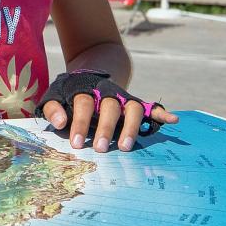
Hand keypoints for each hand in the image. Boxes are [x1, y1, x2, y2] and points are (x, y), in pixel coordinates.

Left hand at [37, 71, 177, 152]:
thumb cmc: (69, 95)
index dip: (79, 122)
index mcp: (86, 91)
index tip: (75, 143)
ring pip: (132, 108)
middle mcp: (107, 94)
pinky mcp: (136, 104)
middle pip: (110, 107)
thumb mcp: (55, 97)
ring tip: (124, 147)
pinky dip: (162, 113)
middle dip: (105, 128)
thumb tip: (60, 123)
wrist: (89, 76)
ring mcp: (123, 98)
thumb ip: (53, 108)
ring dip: (130, 127)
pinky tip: (172, 120)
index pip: (84, 104)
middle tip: (99, 149)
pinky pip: (151, 107)